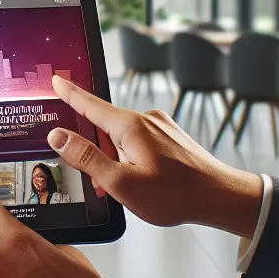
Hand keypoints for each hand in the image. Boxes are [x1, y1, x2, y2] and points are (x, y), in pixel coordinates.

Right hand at [46, 76, 264, 237]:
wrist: (221, 197)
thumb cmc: (175, 195)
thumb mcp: (121, 183)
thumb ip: (87, 158)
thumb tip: (59, 136)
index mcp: (130, 126)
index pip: (90, 104)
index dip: (69, 93)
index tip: (56, 80)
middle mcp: (146, 119)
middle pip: (106, 126)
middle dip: (97, 151)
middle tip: (101, 181)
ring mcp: (161, 127)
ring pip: (124, 138)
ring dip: (117, 160)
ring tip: (131, 189)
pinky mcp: (171, 137)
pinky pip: (141, 143)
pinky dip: (134, 159)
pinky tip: (145, 181)